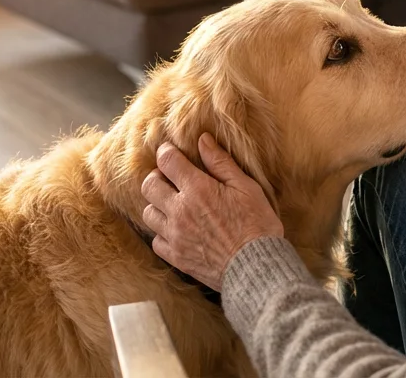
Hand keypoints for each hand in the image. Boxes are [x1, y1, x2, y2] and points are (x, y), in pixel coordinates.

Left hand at [140, 133, 283, 290]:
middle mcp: (180, 211)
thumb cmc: (257, 224)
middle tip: (171, 178)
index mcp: (198, 189)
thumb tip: (203, 140)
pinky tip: (176, 229)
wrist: (256, 267)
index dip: (166, 152)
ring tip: (173, 204)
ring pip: (148, 213)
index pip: (167, 161)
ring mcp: (175, 236)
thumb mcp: (246, 187)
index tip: (171, 152)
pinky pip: (155, 240)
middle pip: (149, 185)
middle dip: (157, 176)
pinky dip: (162, 232)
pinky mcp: (176, 257)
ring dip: (158, 204)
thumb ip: (221, 163)